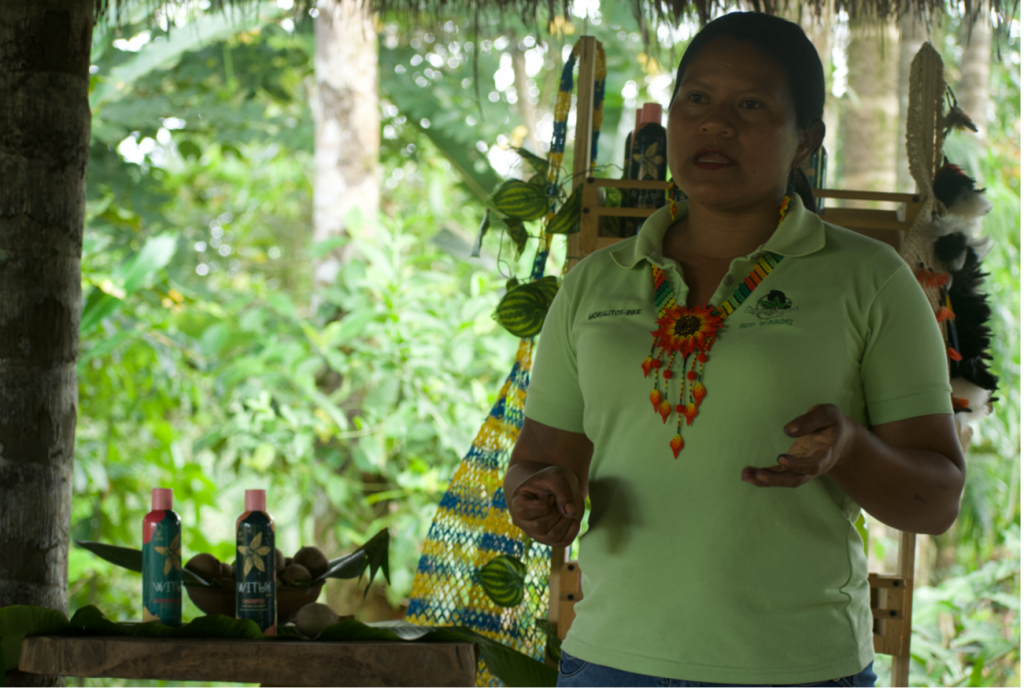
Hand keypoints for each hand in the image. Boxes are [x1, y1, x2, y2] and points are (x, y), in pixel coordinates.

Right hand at [508, 466, 583, 546]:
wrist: (557, 486)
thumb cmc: (553, 479)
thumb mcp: (558, 477)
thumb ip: (563, 492)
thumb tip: (571, 513)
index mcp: (517, 502)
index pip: (524, 511)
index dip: (543, 504)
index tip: (550, 496)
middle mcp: (522, 521)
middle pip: (539, 527)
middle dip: (557, 513)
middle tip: (562, 501)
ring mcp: (534, 532)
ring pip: (552, 537)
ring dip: (566, 522)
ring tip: (568, 509)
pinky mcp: (548, 539)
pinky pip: (561, 543)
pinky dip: (572, 532)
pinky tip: (574, 519)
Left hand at [742, 404, 856, 487]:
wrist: (842, 439)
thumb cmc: (832, 423)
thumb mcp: (826, 414)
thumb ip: (809, 421)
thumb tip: (788, 430)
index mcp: (826, 454)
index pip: (813, 465)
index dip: (798, 465)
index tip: (781, 458)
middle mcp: (815, 467)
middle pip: (797, 479)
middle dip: (777, 479)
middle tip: (759, 474)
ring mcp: (804, 471)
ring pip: (786, 480)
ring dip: (766, 480)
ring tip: (745, 475)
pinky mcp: (793, 469)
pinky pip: (778, 475)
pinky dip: (763, 477)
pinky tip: (747, 474)